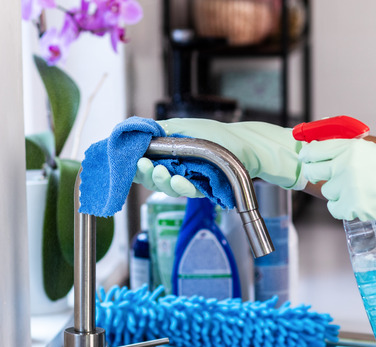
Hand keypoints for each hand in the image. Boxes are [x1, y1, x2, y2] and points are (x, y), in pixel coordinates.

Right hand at [133, 118, 306, 196]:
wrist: (245, 145)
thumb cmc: (216, 134)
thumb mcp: (185, 126)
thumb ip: (160, 131)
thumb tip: (135, 133)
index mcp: (166, 153)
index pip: (144, 162)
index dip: (134, 164)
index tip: (130, 161)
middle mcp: (174, 168)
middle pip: (151, 177)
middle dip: (144, 173)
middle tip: (141, 166)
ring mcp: (186, 180)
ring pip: (167, 187)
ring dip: (161, 181)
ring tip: (159, 172)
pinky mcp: (200, 191)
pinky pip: (187, 191)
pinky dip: (181, 187)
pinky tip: (178, 180)